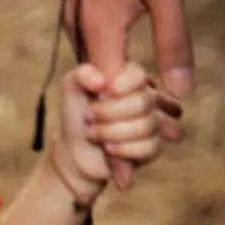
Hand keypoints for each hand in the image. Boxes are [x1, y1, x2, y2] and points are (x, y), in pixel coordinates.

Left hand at [53, 60, 178, 200]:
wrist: (75, 151)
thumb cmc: (77, 117)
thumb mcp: (72, 88)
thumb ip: (83, 73)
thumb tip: (101, 81)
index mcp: (130, 80)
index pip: (140, 75)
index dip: (123, 84)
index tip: (102, 94)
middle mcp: (146, 98)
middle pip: (143, 102)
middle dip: (108, 113)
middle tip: (90, 117)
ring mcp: (152, 123)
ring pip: (145, 126)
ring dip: (111, 132)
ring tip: (94, 134)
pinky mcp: (152, 147)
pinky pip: (149, 147)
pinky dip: (123, 150)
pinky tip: (109, 149)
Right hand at [63, 0, 191, 185]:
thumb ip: (173, 46)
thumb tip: (180, 92)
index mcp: (99, 33)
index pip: (108, 104)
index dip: (117, 143)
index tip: (123, 176)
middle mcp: (79, 30)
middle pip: (96, 93)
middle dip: (110, 127)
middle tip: (125, 159)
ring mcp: (72, 17)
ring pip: (91, 70)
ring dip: (105, 98)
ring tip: (118, 125)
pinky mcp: (74, 6)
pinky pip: (86, 48)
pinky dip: (99, 71)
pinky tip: (110, 80)